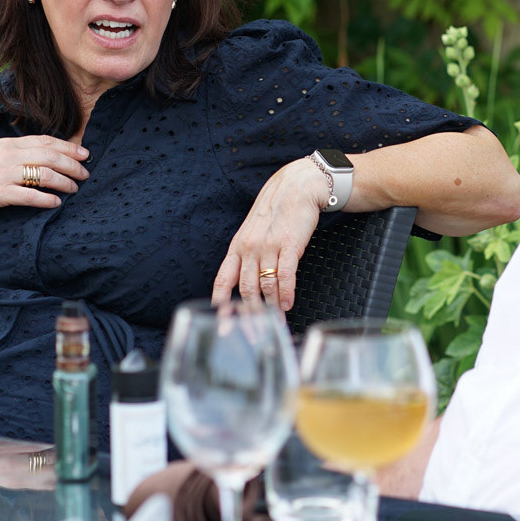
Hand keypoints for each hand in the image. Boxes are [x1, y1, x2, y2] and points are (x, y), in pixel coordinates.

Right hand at [0, 136, 89, 239]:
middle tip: (86, 173)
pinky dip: (48, 199)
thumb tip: (36, 157)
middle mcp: (9, 156)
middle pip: (51, 157)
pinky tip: (57, 203)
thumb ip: (12, 153)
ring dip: (65, 182)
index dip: (68, 147)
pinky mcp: (0, 193)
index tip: (84, 153)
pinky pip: (31, 195)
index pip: (45, 141)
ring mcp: (5, 174)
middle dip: (73, 165)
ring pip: (46, 175)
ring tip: (75, 189)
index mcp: (7, 144)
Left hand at [211, 158, 330, 310]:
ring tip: (276, 323)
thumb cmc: (277, 211)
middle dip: (249, 316)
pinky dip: (285, 293)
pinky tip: (287, 305)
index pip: (224, 280)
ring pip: (265, 286)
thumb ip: (249, 256)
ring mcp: (268, 246)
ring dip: (270, 308)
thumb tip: (249, 284)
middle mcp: (249, 248)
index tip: (222, 324)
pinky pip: (284, 275)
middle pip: (246, 290)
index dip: (221, 304)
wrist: (297, 186)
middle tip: (254, 334)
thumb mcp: (254, 232)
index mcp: (238, 247)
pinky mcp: (288, 245)